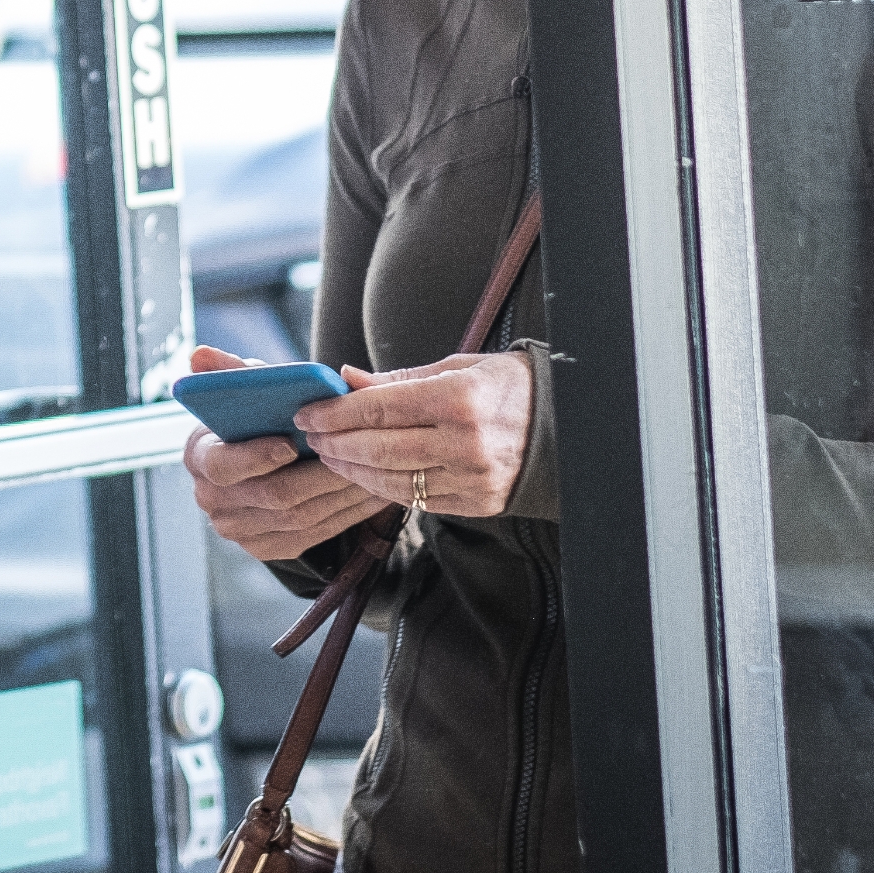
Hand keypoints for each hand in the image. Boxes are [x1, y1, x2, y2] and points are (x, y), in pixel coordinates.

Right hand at [179, 344, 388, 561]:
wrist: (259, 463)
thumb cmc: (255, 420)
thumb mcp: (244, 393)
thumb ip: (229, 372)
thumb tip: (199, 353)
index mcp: (199, 457)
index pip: (223, 465)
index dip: (257, 456)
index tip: (291, 443)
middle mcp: (212, 500)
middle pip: (274, 495)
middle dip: (322, 474)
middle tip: (358, 454)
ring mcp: (238, 529)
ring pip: (302, 517)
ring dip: (344, 494)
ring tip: (376, 470)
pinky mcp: (267, 547)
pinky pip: (315, 535)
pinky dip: (348, 515)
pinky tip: (372, 494)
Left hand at [295, 350, 535, 518]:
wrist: (565, 427)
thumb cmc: (507, 388)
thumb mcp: (456, 367)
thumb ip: (398, 379)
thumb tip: (346, 379)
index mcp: (459, 399)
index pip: (378, 409)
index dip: (335, 413)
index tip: (308, 412)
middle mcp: (465, 443)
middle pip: (378, 449)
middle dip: (335, 443)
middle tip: (311, 436)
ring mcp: (471, 479)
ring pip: (392, 480)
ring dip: (351, 470)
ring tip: (329, 456)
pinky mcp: (476, 504)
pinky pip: (416, 501)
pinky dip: (382, 488)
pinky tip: (364, 475)